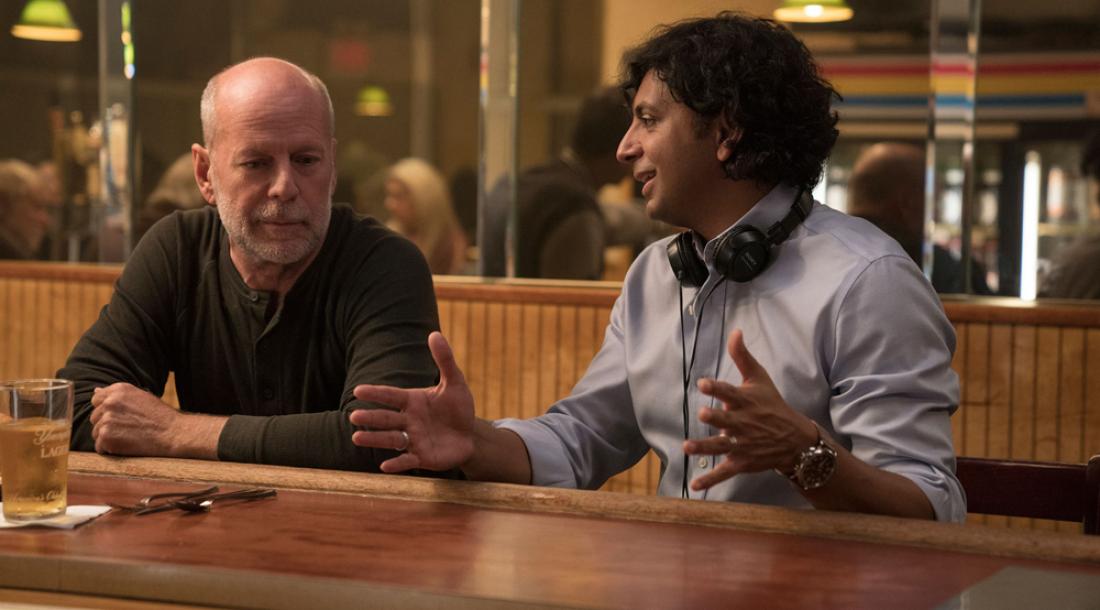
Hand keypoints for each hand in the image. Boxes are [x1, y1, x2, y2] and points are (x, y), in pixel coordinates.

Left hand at [90, 383, 188, 455]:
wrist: (172, 433)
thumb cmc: (160, 416)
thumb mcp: (141, 397)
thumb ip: (118, 395)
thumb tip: (95, 390)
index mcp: (118, 390)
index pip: (96, 399)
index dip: (106, 410)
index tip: (119, 417)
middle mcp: (110, 402)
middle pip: (95, 417)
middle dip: (106, 424)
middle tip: (127, 430)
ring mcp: (107, 419)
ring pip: (96, 432)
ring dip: (108, 438)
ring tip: (128, 438)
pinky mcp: (106, 436)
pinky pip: (99, 446)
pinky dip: (110, 449)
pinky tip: (126, 446)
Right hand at [349, 332, 475, 472]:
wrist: (470, 434)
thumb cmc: (458, 407)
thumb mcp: (455, 382)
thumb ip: (444, 360)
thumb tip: (434, 334)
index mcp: (412, 401)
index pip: (390, 395)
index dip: (376, 393)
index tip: (358, 390)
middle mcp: (408, 420)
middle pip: (386, 418)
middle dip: (371, 418)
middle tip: (354, 416)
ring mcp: (413, 440)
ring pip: (391, 439)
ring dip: (375, 439)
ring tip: (357, 437)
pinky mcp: (422, 457)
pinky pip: (407, 460)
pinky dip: (397, 463)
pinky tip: (385, 466)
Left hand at [684, 329, 817, 491]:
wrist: (795, 439)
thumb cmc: (772, 404)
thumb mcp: (759, 378)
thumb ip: (742, 356)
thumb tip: (735, 330)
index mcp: (746, 402)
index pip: (730, 392)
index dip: (717, 389)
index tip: (703, 384)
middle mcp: (744, 424)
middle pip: (727, 421)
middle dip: (716, 419)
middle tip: (703, 415)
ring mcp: (742, 445)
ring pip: (721, 447)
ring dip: (705, 448)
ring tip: (687, 448)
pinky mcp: (741, 463)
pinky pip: (724, 472)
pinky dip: (710, 481)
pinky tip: (695, 486)